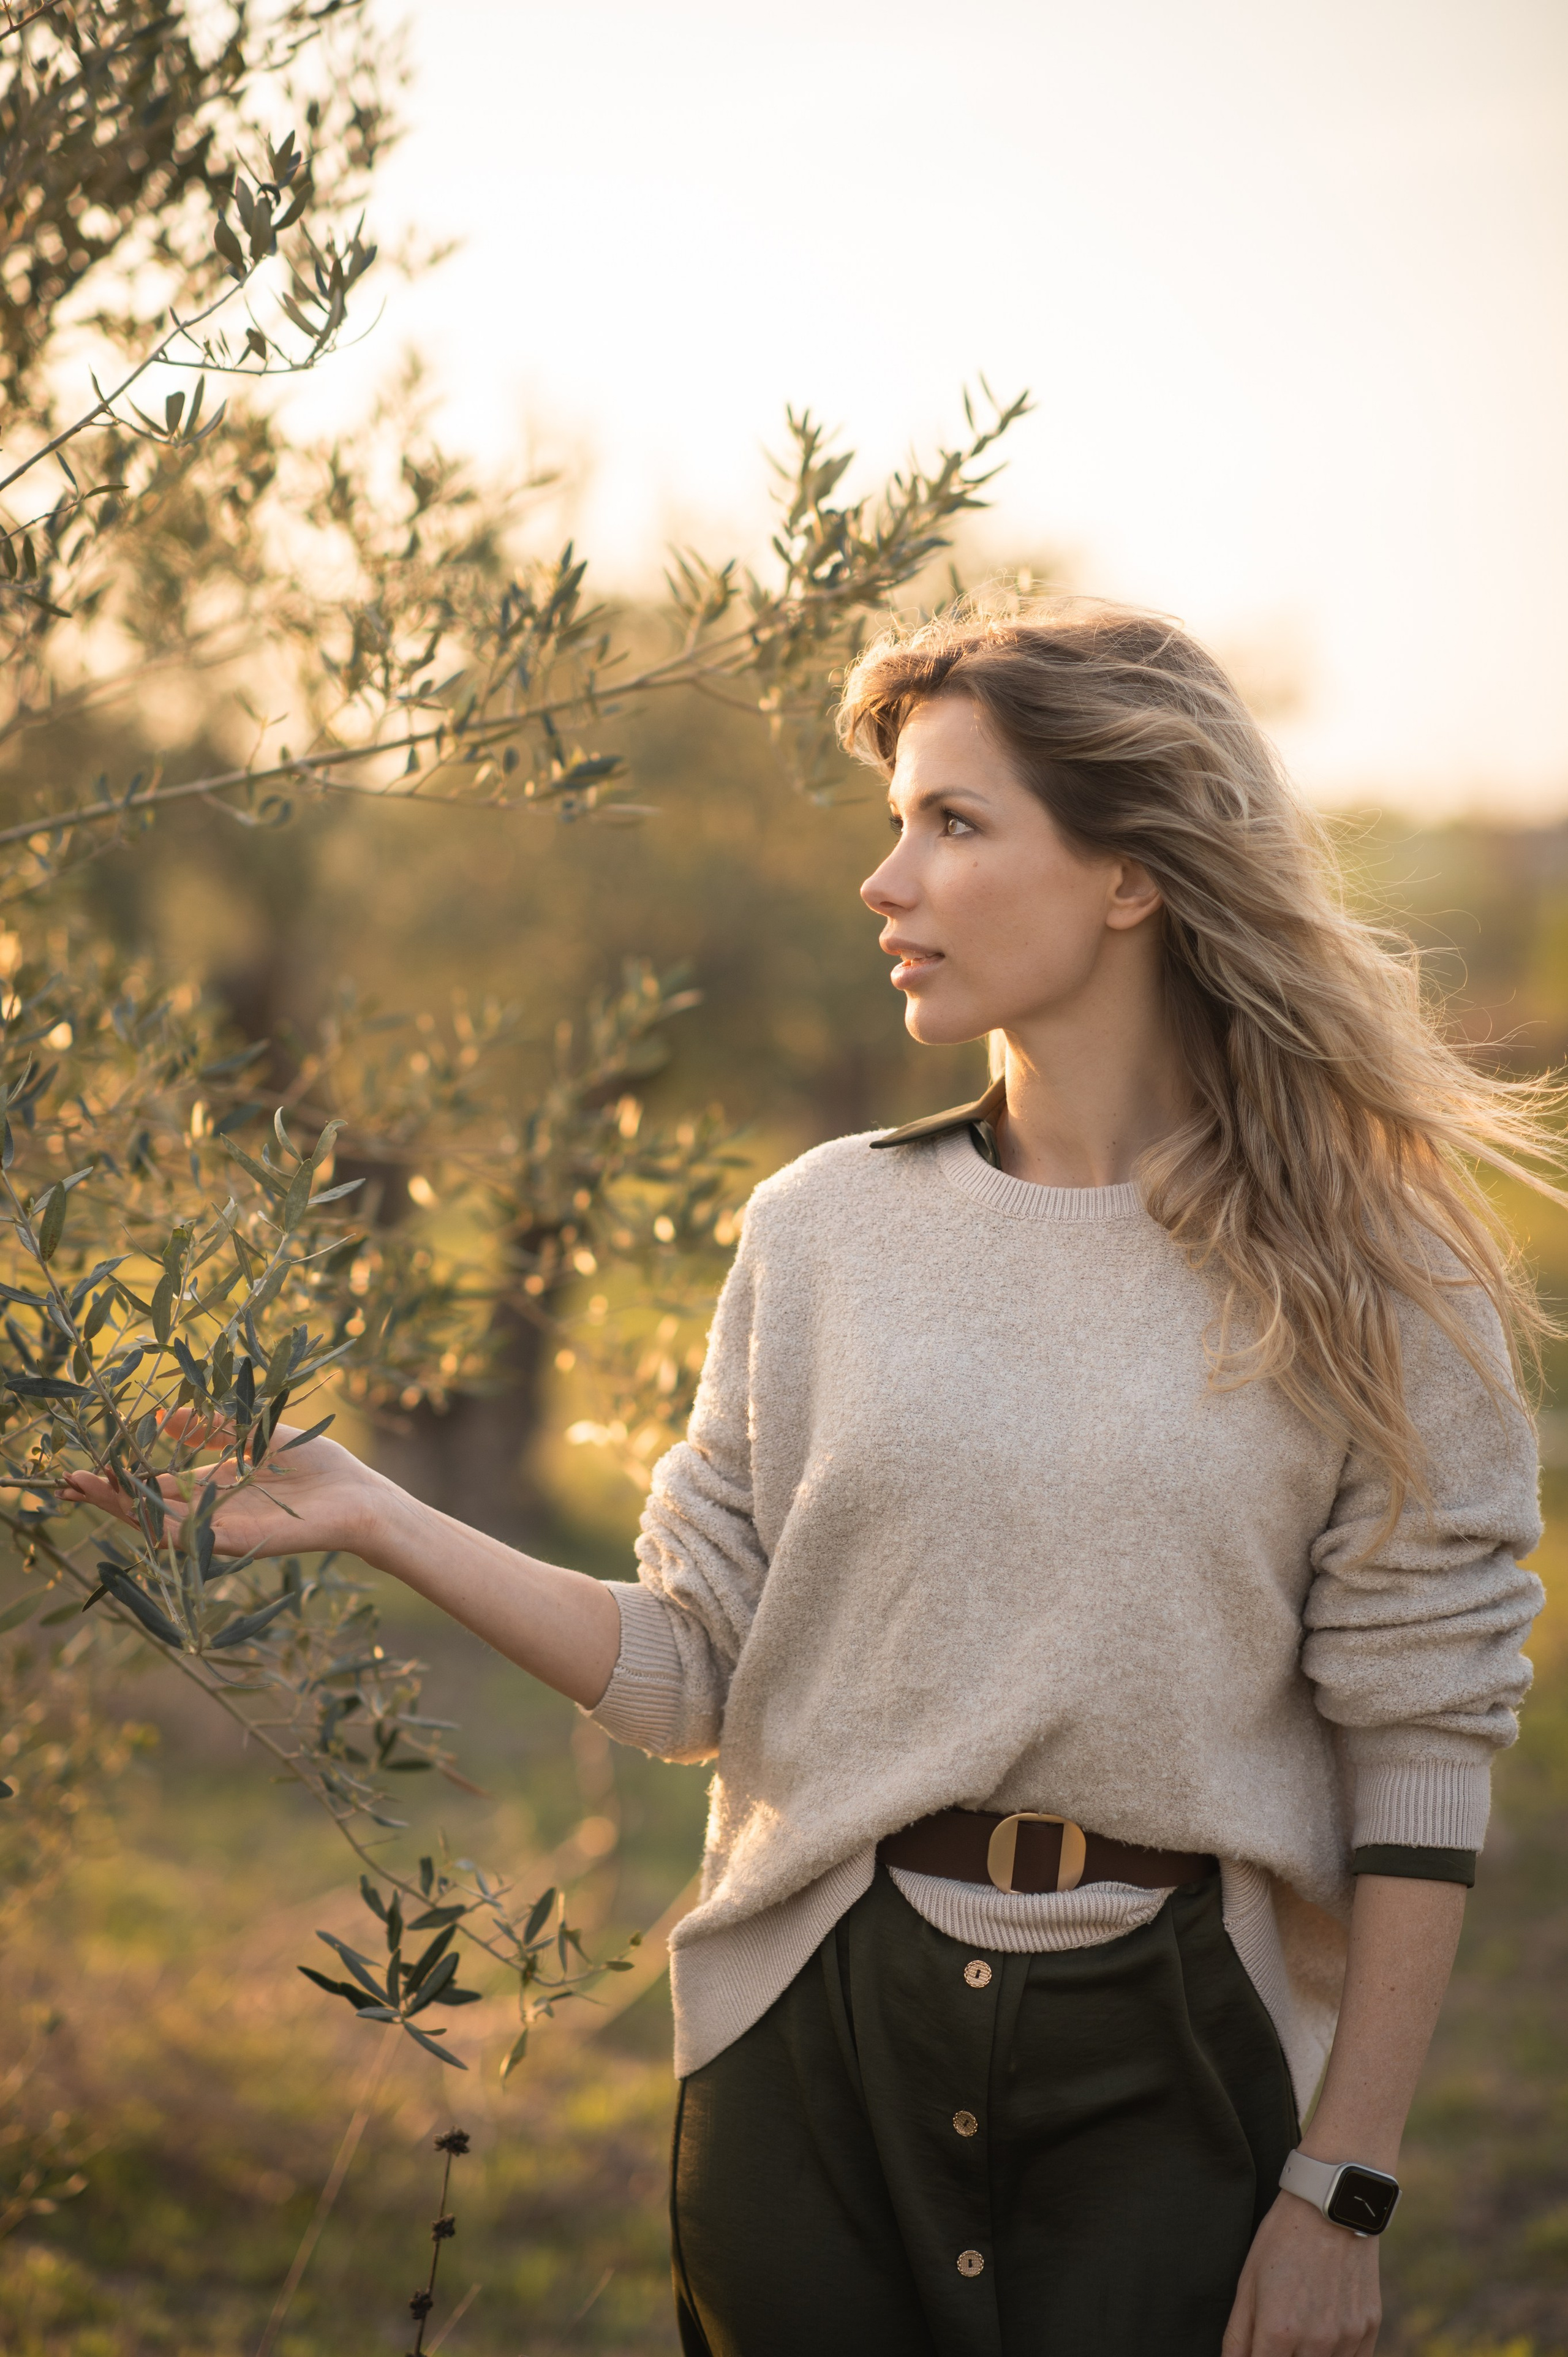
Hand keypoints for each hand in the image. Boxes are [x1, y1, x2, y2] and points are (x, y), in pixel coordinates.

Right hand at [61, 1409, 387, 1562]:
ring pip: (160, 1524)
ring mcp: (221, 1528)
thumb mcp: (254, 1432)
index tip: (85, 1466)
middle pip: (147, 1507)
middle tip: (69, 1482)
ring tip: (92, 1489)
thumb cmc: (316, 1464)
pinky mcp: (240, 1541)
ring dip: (125, 1509)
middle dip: (107, 1496)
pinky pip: (195, 1537)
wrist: (359, 1496)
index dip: (119, 1477)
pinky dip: (166, 1526)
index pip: (153, 1484)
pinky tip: (141, 1511)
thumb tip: (162, 1412)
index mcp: (211, 1485)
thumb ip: (211, 1425)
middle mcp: (210, 1510)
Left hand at [1221, 2192, 1380, 2356]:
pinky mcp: (1368, 2329)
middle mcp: (1316, 2342)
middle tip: (1279, 2336)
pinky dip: (1336, 2354)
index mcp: (1278, 2332)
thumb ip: (1238, 2336)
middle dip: (1281, 2356)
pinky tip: (1324, 2332)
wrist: (1331, 2206)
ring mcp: (1346, 2338)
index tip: (1260, 2349)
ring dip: (1308, 2356)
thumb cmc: (1282, 2239)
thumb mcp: (1248, 2282)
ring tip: (1300, 2325)